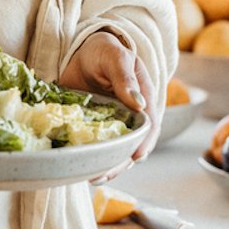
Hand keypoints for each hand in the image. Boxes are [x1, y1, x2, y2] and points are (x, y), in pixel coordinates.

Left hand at [60, 30, 158, 180]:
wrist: (84, 51)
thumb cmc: (105, 50)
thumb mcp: (115, 58)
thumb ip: (126, 78)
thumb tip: (139, 103)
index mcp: (144, 99)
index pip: (150, 126)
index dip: (144, 143)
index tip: (135, 157)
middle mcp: (131, 117)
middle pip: (132, 146)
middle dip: (120, 163)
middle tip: (102, 175)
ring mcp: (113, 125)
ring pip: (114, 151)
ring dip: (105, 166)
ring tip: (90, 178)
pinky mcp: (95, 128)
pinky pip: (95, 146)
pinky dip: (89, 158)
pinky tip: (78, 167)